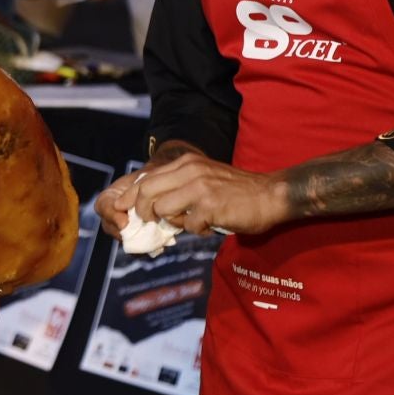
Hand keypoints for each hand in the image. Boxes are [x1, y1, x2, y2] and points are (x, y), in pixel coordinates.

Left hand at [126, 153, 290, 236]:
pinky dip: (197, 231)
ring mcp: (199, 188)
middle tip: (153, 222)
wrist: (271, 194)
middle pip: (146, 192)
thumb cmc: (237, 191)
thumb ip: (179, 185)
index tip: (121, 209)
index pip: (146, 178)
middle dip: (142, 211)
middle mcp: (189, 171)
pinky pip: (188, 225)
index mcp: (186, 163)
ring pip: (162, 209)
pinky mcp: (210, 206)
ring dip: (174, 222)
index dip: (129, 196)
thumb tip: (152, 204)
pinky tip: (212, 226)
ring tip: (193, 222)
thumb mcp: (203, 177)